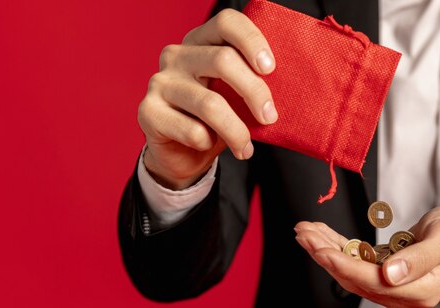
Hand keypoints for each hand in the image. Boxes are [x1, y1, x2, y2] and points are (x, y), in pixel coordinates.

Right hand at [137, 9, 277, 189]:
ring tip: (246, 148)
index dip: (251, 40)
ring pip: (209, 103)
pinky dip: (208, 142)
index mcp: (200, 41)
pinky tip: (209, 146)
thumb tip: (291, 85)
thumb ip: (251, 82)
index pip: (226, 22)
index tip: (270, 68)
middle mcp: (176, 55)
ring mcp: (159, 82)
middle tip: (270, 116)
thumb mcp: (234, 95)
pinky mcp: (148, 111)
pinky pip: (192, 130)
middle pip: (223, 60)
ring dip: (236, 130)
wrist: (179, 153)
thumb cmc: (213, 120)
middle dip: (254, 91)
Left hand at [294, 203, 439, 307]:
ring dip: (325, 249)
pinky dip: (336, 247)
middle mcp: (402, 294)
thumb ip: (420, 260)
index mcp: (420, 290)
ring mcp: (391, 287)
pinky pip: (354, 262)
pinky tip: (320, 234)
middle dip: (325, 254)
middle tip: (303, 233)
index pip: (372, 281)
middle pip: (354, 277)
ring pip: (349, 270)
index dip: (343, 264)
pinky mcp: (382, 276)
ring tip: (305, 230)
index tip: (320, 248)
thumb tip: (392, 275)